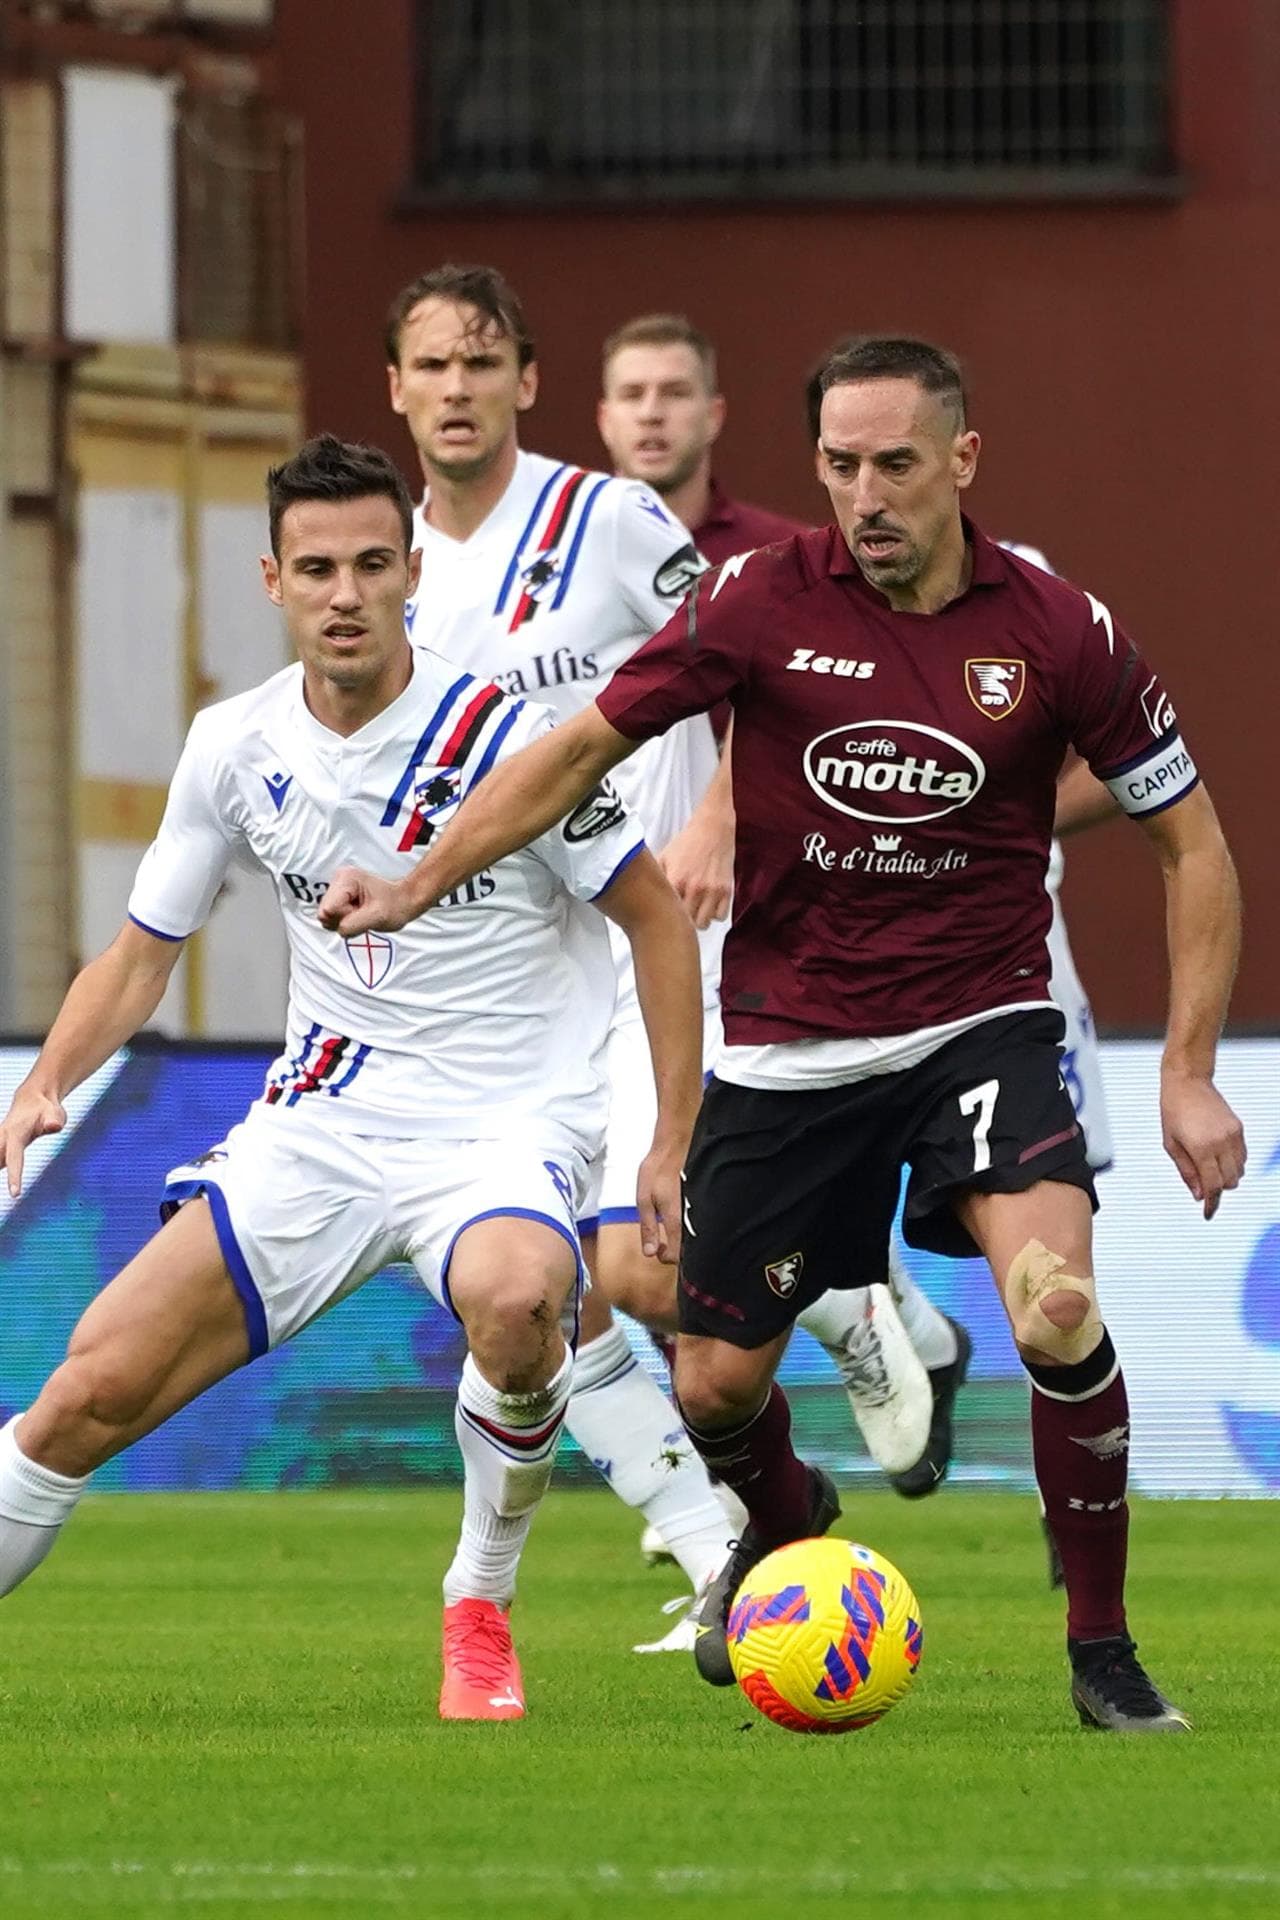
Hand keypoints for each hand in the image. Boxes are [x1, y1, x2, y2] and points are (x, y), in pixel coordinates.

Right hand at [1, 1086, 66, 1198]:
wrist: (32, 1098)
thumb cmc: (46, 1109)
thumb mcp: (54, 1113)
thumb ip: (53, 1120)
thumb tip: (54, 1126)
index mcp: (15, 1133)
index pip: (15, 1158)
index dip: (14, 1176)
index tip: (15, 1194)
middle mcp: (3, 1138)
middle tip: (11, 1193)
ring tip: (11, 1191)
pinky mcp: (0, 1147)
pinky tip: (5, 1176)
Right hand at [317, 868, 413, 936]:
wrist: (402, 902)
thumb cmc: (395, 905)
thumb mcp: (377, 916)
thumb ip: (353, 924)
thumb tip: (338, 929)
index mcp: (346, 879)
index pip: (328, 910)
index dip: (344, 918)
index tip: (361, 912)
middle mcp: (338, 880)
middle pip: (325, 914)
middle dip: (344, 921)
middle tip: (363, 914)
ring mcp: (337, 890)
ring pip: (328, 918)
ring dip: (346, 922)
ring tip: (363, 914)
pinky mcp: (338, 899)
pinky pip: (333, 919)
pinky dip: (346, 922)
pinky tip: (359, 915)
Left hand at [636, 1142, 684, 1264]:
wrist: (673, 1148)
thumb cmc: (657, 1170)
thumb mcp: (644, 1201)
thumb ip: (648, 1228)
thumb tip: (649, 1253)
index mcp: (675, 1220)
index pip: (675, 1255)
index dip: (664, 1257)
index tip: (655, 1248)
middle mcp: (689, 1219)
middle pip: (686, 1249)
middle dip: (673, 1251)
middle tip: (659, 1240)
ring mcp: (696, 1212)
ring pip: (691, 1238)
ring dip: (679, 1240)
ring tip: (665, 1228)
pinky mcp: (699, 1204)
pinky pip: (694, 1224)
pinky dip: (685, 1228)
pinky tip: (674, 1216)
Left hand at [657, 813, 732, 930]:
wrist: (713, 827)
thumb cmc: (687, 842)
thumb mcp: (664, 856)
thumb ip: (654, 877)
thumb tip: (639, 893)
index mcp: (676, 880)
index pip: (668, 913)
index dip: (665, 916)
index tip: (663, 915)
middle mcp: (695, 888)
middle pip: (686, 922)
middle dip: (681, 920)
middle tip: (678, 913)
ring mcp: (712, 891)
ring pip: (703, 923)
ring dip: (697, 920)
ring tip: (693, 910)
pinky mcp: (726, 890)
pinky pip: (720, 916)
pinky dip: (714, 915)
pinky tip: (707, 905)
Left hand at [1160, 1071, 1246, 1218]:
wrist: (1188, 1082)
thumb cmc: (1172, 1113)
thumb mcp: (1170, 1144)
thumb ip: (1186, 1172)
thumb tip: (1199, 1196)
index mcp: (1201, 1148)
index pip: (1212, 1186)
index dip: (1211, 1204)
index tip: (1207, 1215)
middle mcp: (1221, 1142)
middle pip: (1229, 1182)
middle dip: (1217, 1190)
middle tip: (1203, 1189)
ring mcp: (1233, 1135)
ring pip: (1239, 1171)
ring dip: (1226, 1177)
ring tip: (1208, 1169)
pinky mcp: (1239, 1128)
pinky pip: (1243, 1157)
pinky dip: (1233, 1164)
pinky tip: (1218, 1158)